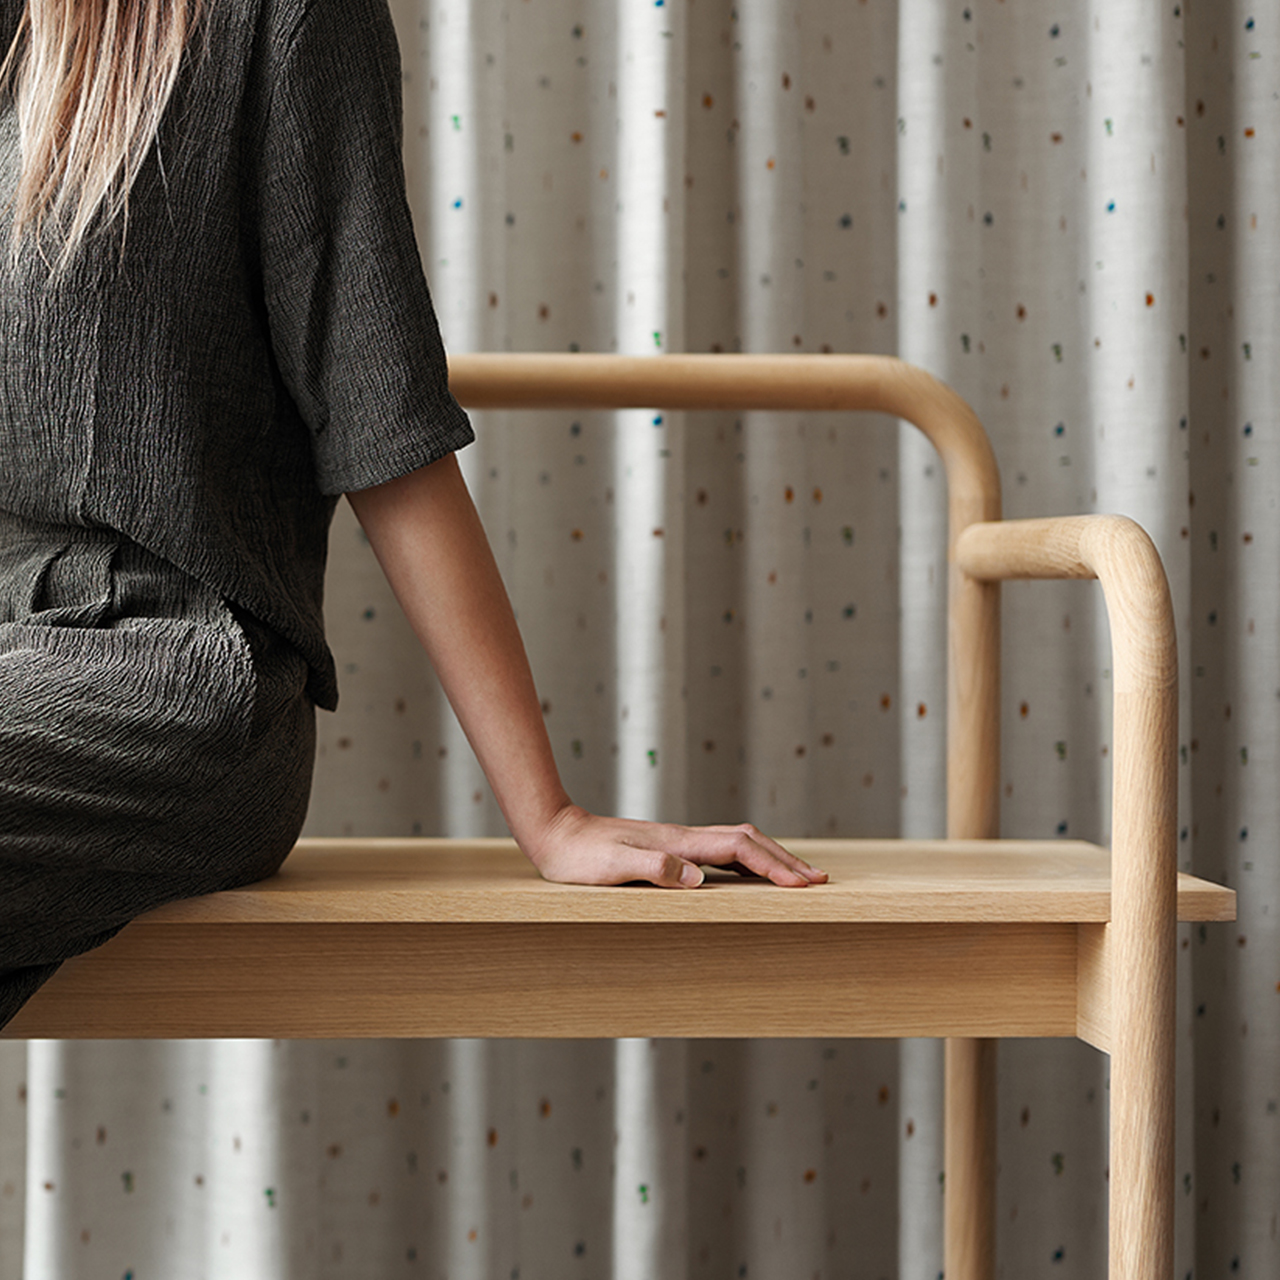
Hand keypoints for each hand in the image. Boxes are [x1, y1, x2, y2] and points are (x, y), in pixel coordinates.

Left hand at [522, 804, 827, 888]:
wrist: (556, 833)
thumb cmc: (579, 857)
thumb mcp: (612, 867)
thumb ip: (654, 869)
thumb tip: (698, 878)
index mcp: (678, 843)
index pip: (739, 849)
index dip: (774, 865)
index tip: (803, 883)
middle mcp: (684, 838)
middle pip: (749, 841)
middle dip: (785, 860)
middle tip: (818, 880)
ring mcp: (678, 841)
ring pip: (737, 844)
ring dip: (770, 859)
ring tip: (796, 877)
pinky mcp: (668, 848)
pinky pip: (719, 852)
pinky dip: (746, 861)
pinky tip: (748, 874)